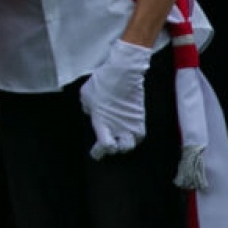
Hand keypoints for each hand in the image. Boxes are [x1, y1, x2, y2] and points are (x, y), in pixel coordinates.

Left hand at [79, 39, 151, 159]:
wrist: (124, 73)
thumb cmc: (101, 84)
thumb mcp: (85, 96)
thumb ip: (88, 108)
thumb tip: (91, 113)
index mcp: (103, 124)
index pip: (105, 146)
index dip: (99, 152)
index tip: (95, 153)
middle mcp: (120, 128)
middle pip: (122, 149)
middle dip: (116, 149)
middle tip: (110, 144)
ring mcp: (132, 123)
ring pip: (134, 142)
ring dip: (127, 142)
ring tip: (121, 138)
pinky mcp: (142, 117)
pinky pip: (140, 132)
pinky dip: (135, 134)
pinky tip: (129, 130)